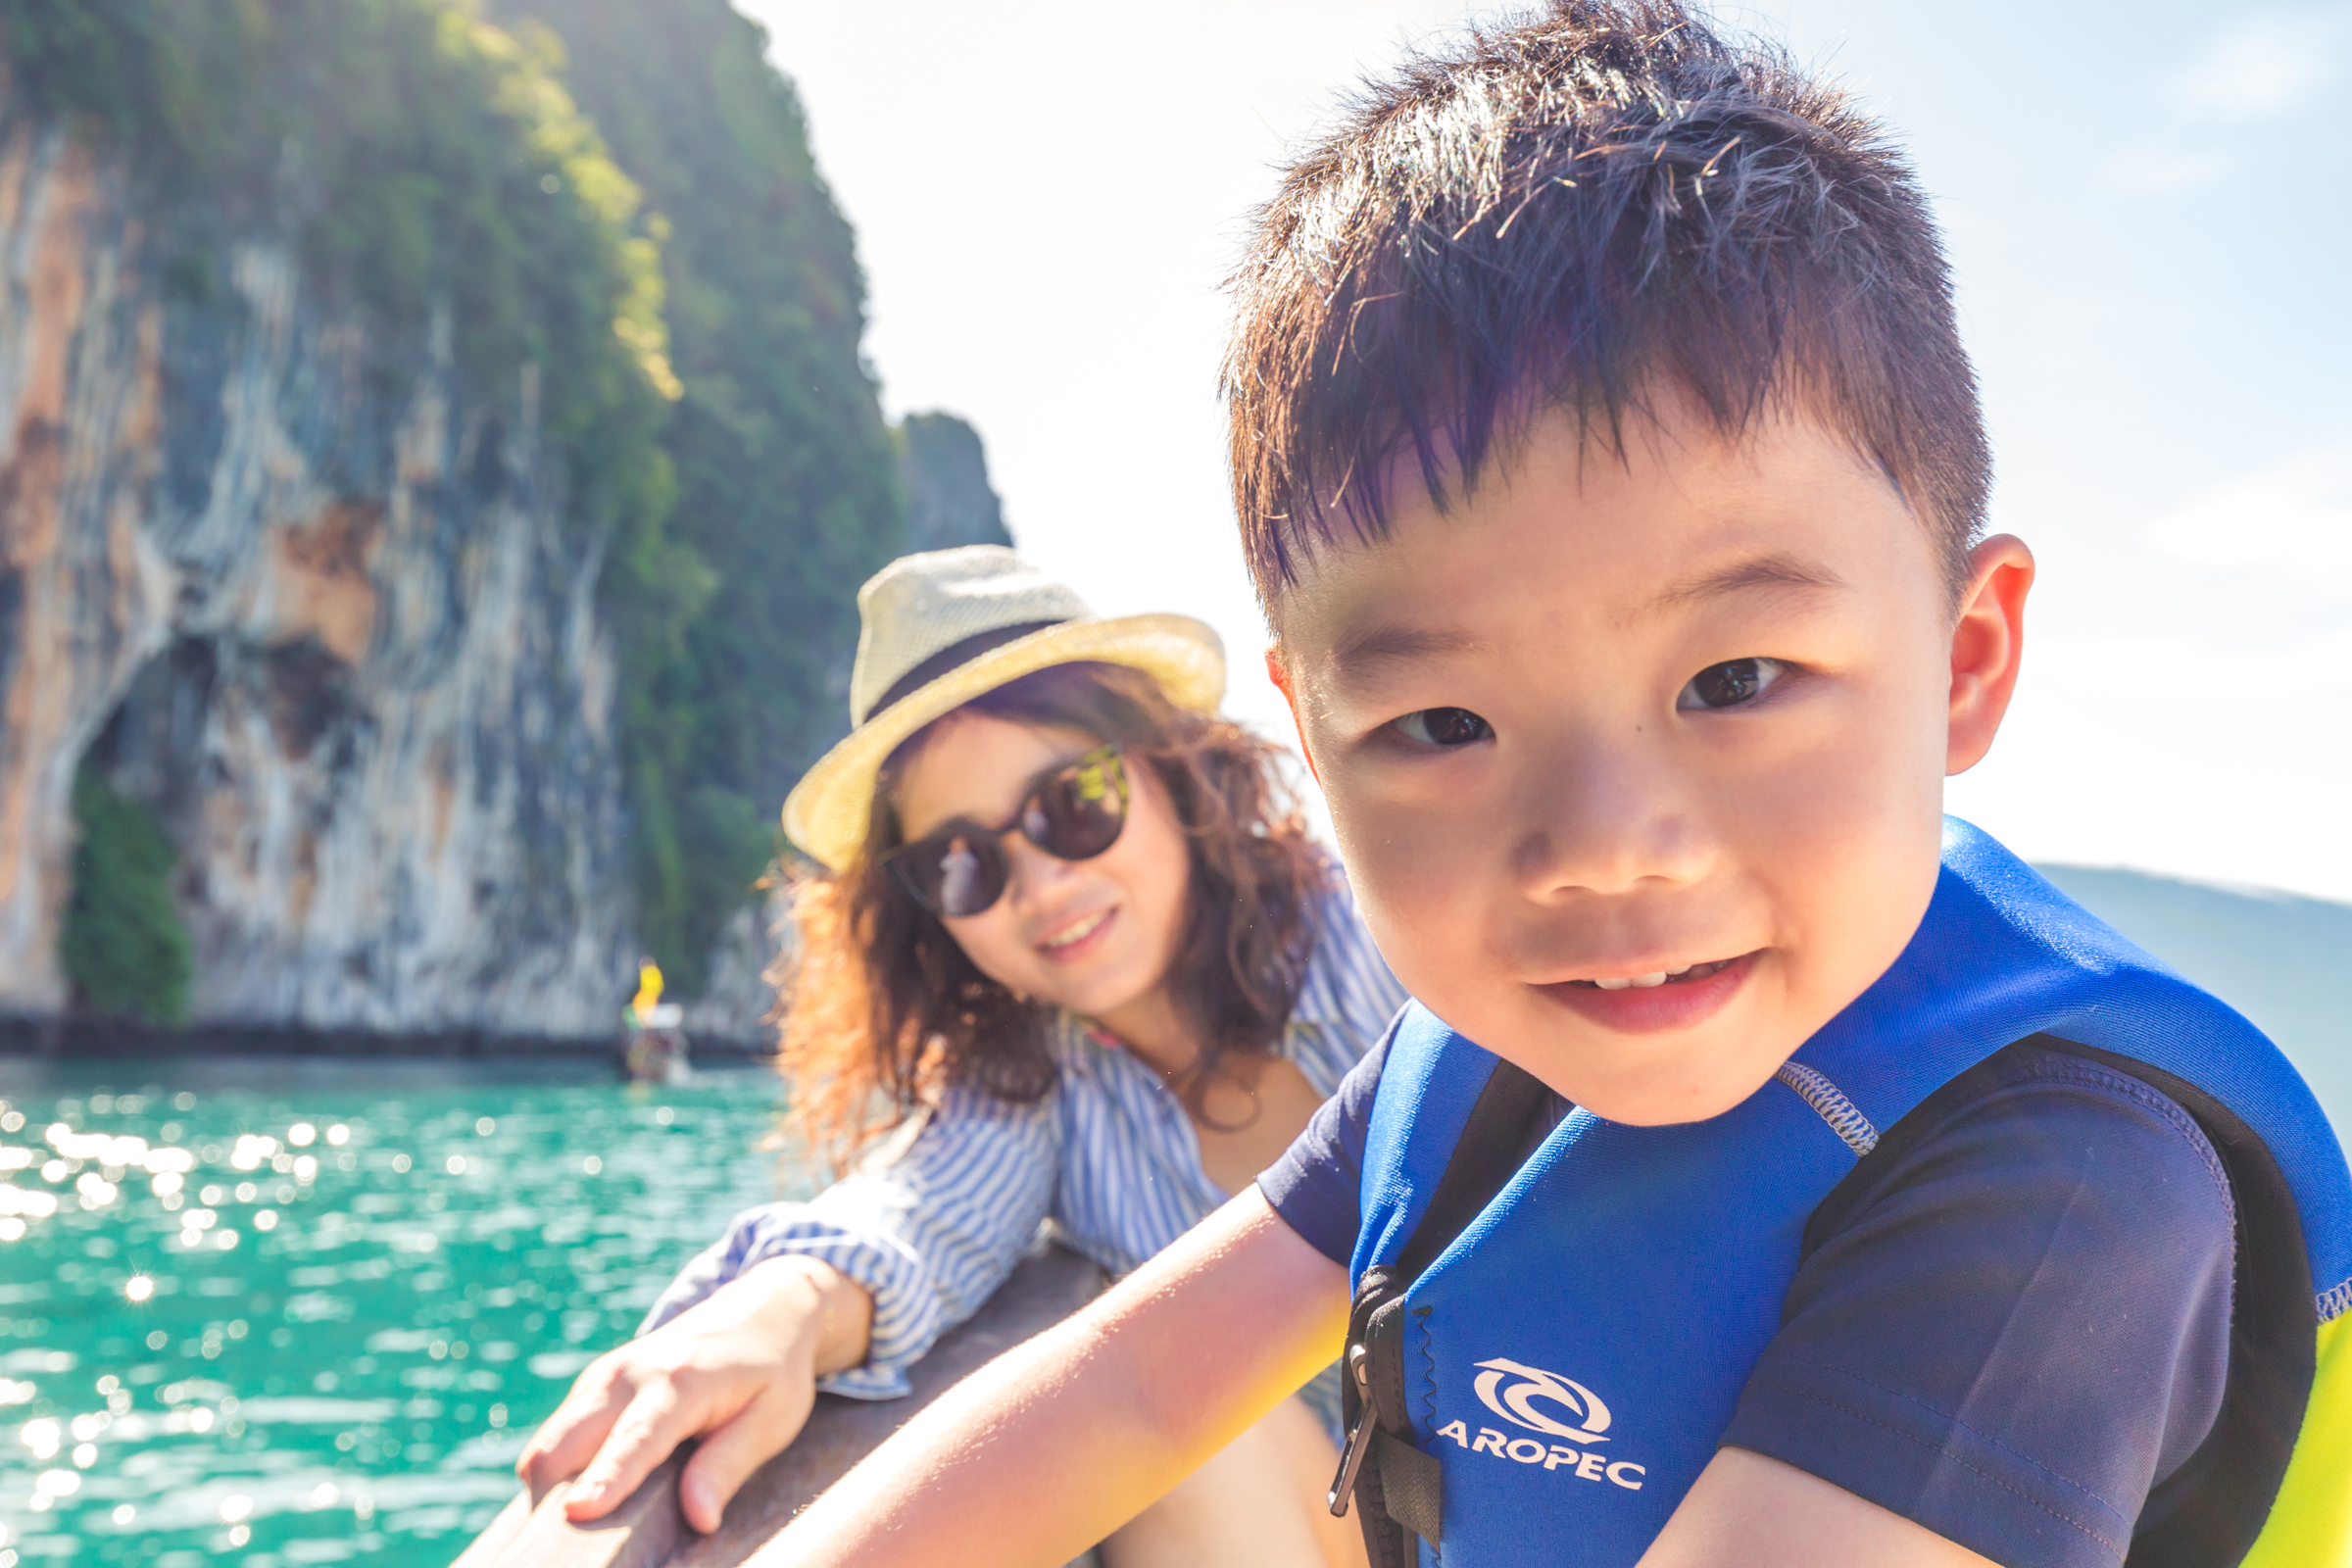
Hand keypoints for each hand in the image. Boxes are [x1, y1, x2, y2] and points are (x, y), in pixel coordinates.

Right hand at [515, 1256, 873, 1532]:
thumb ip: (728, 1467)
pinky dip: (555, 1477)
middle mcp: (629, 1375)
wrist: (761, 1310)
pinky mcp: (592, 1387)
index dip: (606, 1478)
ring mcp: (603, 1378)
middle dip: (551, 1501)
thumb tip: (700, 1520)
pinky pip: (554, 1439)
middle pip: (562, 1444)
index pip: (635, 1438)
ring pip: (547, 1446)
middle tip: (566, 1554)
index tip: (578, 1512)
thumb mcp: (771, 1420)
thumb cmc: (772, 1372)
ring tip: (567, 1546)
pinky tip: (578, 1506)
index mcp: (681, 1381)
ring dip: (547, 1494)